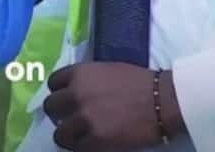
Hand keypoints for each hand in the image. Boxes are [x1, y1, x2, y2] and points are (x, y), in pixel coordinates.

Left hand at [42, 62, 183, 150]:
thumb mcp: (108, 70)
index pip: (53, 83)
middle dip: (59, 114)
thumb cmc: (140, 83)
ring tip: (79, 136)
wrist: (162, 101)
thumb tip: (74, 90)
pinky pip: (76, 148)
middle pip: (51, 108)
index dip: (59, 92)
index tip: (66, 99)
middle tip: (71, 119)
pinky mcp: (94, 139)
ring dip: (68, 135)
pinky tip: (90, 143)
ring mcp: (83, 118)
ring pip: (59, 133)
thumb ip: (87, 79)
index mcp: (80, 73)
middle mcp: (76, 94)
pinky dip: (81, 146)